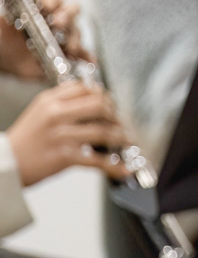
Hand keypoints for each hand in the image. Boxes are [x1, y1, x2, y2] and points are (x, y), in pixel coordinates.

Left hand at [0, 0, 85, 80]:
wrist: (9, 60)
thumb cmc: (7, 39)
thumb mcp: (4, 27)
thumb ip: (6, 19)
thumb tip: (5, 14)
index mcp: (43, 8)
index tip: (49, 6)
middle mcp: (58, 19)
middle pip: (72, 11)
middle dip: (68, 16)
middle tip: (59, 23)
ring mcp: (65, 36)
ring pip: (77, 32)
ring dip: (75, 39)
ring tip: (70, 47)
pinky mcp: (68, 52)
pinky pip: (82, 53)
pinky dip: (87, 56)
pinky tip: (89, 60)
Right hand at [8, 82, 129, 187]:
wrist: (4, 164)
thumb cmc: (23, 141)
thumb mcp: (38, 112)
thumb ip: (62, 103)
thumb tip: (93, 99)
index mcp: (50, 100)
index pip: (86, 88)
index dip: (104, 96)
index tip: (111, 104)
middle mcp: (56, 114)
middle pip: (100, 105)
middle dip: (116, 115)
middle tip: (121, 123)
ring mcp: (61, 135)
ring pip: (103, 131)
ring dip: (121, 138)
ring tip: (126, 141)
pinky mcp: (64, 156)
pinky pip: (97, 160)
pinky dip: (114, 166)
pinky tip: (124, 168)